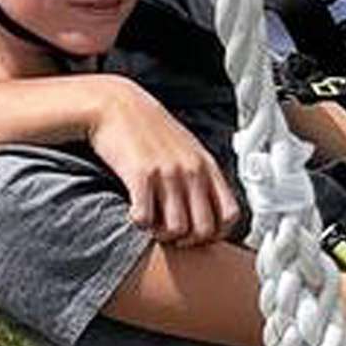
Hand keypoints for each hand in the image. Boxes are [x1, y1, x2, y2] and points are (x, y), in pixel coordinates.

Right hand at [87, 76, 240, 245]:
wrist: (115, 105)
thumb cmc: (148, 128)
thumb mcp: (185, 147)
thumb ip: (200, 173)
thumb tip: (209, 204)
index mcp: (206, 166)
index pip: (230, 215)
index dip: (216, 233)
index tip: (197, 234)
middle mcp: (191, 171)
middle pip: (204, 229)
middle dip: (187, 240)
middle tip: (170, 234)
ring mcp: (167, 174)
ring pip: (177, 229)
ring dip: (162, 234)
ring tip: (151, 225)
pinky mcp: (140, 175)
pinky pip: (146, 218)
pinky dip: (139, 223)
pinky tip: (133, 212)